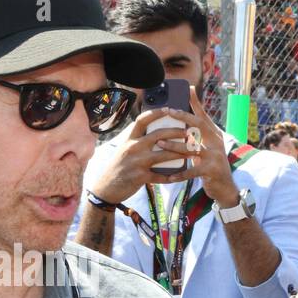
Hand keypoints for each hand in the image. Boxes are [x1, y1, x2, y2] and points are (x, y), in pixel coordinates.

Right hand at [89, 105, 203, 203]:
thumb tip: (156, 135)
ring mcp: (137, 162)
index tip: (169, 108)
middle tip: (188, 132)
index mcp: (129, 139)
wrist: (106, 188)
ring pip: (164, 155)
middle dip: (176, 132)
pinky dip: (173, 176)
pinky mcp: (141, 177)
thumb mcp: (124, 150)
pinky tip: (182, 175)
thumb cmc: (118, 168)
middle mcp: (133, 148)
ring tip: (191, 152)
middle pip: (158, 135)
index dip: (156, 112)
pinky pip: (161, 176)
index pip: (142, 120)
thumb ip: (138, 142)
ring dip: (180, 153)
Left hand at [158, 84, 232, 204]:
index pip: (204, 115)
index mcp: (214, 134)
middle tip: (168, 111)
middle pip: (199, 125)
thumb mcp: (206, 148)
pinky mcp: (212, 170)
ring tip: (159, 143)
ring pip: (192, 148)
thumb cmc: (211, 166)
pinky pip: (192, 171)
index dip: (195, 102)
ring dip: (174, 146)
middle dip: (183, 117)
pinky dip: (180, 174)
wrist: (225, 188)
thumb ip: (197, 135)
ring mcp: (215, 156)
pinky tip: (169, 176)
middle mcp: (216, 142)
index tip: (187, 89)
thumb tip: (183, 122)